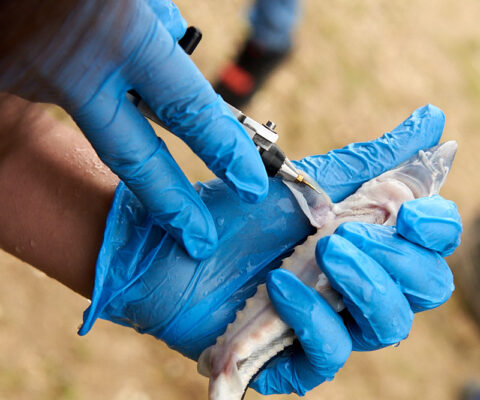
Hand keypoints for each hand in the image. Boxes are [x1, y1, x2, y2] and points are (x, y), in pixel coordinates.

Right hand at [0, 0, 267, 259]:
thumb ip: (155, 25)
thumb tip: (173, 50)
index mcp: (121, 34)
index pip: (190, 110)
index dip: (225, 151)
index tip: (251, 184)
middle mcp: (75, 70)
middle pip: (133, 157)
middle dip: (171, 203)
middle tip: (199, 238)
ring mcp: (32, 80)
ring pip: (92, 109)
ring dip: (108, 96)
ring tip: (95, 52)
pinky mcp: (6, 79)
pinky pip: (55, 87)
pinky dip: (73, 75)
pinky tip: (63, 45)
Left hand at [77, 105, 460, 394]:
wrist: (168, 244)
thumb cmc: (238, 214)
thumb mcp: (308, 180)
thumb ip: (373, 158)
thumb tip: (435, 118)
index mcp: (372, 241)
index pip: (433, 244)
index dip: (437, 228)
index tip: (412, 212)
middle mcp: (363, 285)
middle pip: (426, 288)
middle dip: (400, 260)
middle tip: (350, 234)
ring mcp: (333, 324)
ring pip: (390, 326)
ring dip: (366, 286)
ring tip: (326, 251)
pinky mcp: (296, 360)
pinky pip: (331, 354)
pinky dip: (313, 318)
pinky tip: (281, 288)